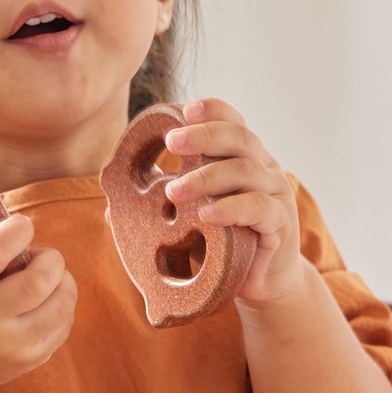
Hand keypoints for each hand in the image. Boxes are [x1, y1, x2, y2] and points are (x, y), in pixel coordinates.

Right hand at [0, 183, 76, 392]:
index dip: (18, 230)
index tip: (22, 225)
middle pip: (40, 280)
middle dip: (51, 258)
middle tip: (41, 256)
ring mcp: (7, 344)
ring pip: (61, 303)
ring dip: (64, 281)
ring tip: (47, 277)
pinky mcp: (28, 359)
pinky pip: (65, 324)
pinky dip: (63, 306)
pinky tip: (45, 302)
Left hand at [162, 98, 303, 308]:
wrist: (262, 282)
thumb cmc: (225, 245)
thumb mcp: (194, 218)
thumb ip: (165, 205)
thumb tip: (111, 206)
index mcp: (244, 158)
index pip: (233, 122)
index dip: (212, 110)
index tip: (183, 110)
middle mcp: (263, 169)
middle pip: (240, 137)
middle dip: (203, 135)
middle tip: (172, 142)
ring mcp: (275, 194)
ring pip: (246, 170)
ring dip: (207, 177)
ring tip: (174, 191)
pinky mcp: (280, 223)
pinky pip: (259, 208)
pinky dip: (231, 209)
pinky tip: (206, 215)